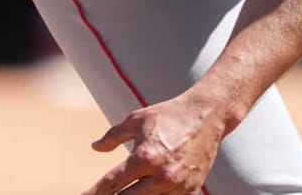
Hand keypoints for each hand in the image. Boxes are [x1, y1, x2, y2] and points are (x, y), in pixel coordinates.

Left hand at [82, 91, 230, 194]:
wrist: (207, 116)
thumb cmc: (168, 115)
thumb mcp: (137, 120)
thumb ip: (113, 136)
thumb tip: (96, 147)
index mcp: (144, 157)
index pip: (112, 184)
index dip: (94, 193)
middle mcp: (161, 177)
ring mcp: (177, 187)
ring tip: (122, 194)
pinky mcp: (190, 192)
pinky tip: (143, 193)